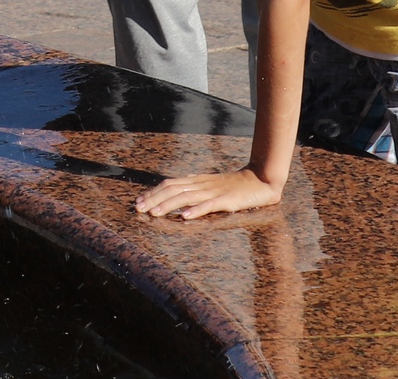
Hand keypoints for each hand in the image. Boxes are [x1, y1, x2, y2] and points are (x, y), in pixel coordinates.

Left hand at [135, 167, 282, 220]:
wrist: (260, 180)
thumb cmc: (233, 186)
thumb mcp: (209, 186)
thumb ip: (193, 190)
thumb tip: (174, 199)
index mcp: (196, 181)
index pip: (169, 184)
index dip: (153, 192)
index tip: (138, 201)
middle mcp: (201, 184)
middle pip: (172, 190)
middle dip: (154, 199)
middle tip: (138, 208)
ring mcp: (213, 191)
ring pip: (186, 197)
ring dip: (168, 205)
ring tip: (154, 213)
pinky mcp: (226, 200)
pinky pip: (209, 205)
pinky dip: (196, 210)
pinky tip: (185, 216)